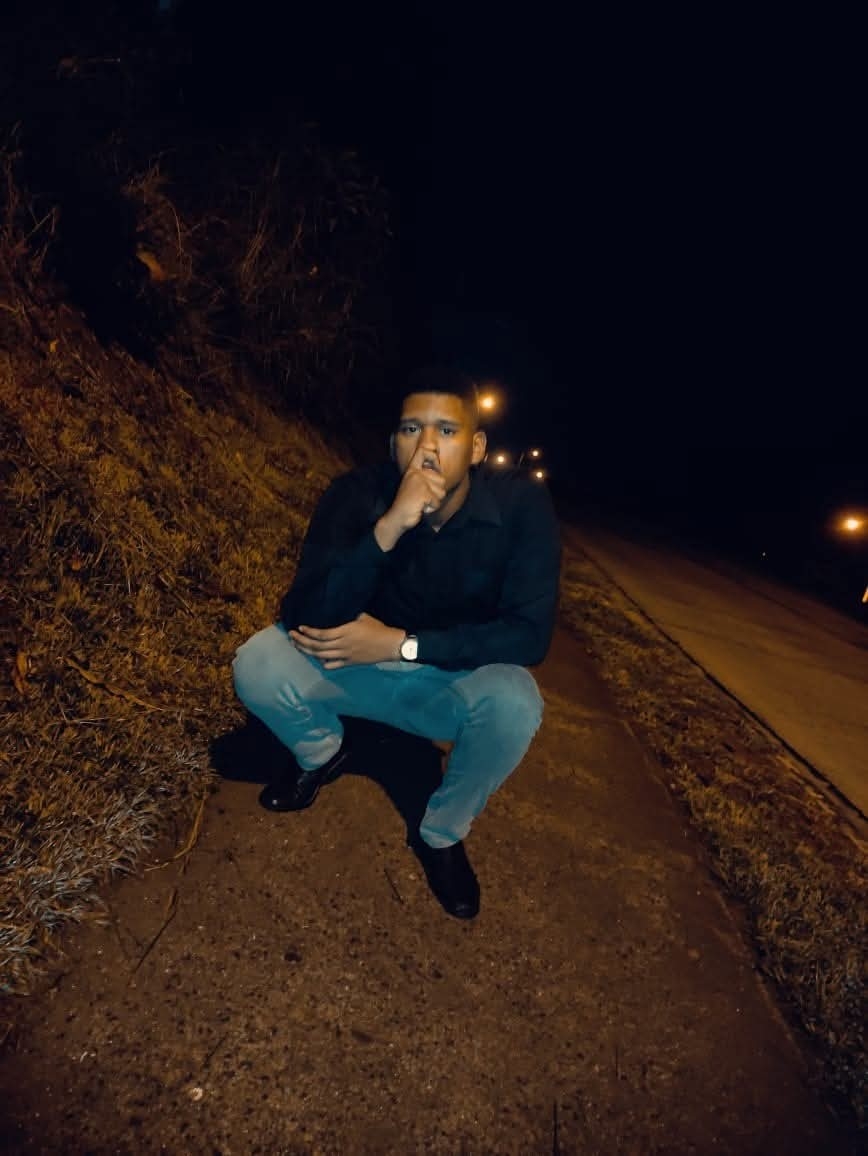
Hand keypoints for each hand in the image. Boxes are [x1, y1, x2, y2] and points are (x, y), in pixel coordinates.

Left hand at [290, 613, 405, 669]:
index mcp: (345, 632)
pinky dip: (322, 662)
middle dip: (302, 641)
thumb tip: (336, 609)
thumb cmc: (378, 628)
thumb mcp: (362, 616)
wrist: (390, 645)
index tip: (299, 627)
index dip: (309, 632)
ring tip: (298, 646)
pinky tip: (317, 658)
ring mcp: (345, 655)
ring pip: (321, 656)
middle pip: (317, 645)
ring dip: (307, 651)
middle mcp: (342, 645)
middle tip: (291, 636)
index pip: (321, 634)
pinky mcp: (349, 663)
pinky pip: (332, 665)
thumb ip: (348, 615)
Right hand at [376, 445, 446, 548]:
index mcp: (412, 470)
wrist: (397, 517)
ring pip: (442, 492)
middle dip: (436, 493)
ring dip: (434, 501)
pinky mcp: (423, 493)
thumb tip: (439, 467)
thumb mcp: (414, 484)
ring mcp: (419, 482)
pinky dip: (432, 508)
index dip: (434, 457)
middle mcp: (416, 473)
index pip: (424, 452)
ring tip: (421, 502)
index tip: (435, 469)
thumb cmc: (408, 503)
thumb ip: (425, 475)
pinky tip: (421, 508)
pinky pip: (438, 502)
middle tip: (422, 497)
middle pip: (441, 479)